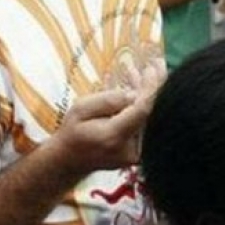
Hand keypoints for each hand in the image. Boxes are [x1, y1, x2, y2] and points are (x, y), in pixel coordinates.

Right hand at [51, 58, 164, 175]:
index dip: (151, 87)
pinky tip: (136, 93)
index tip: (154, 68)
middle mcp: (128, 148)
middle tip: (155, 64)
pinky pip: (145, 126)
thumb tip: (134, 93)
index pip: (142, 109)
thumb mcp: (80, 109)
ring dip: (147, 96)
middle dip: (153, 87)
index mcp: (113, 136)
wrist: (69, 160)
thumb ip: (107, 100)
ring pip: (149, 119)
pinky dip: (143, 109)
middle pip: (151, 113)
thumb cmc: (72, 132)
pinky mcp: (139, 154)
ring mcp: (135, 154)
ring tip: (140, 75)